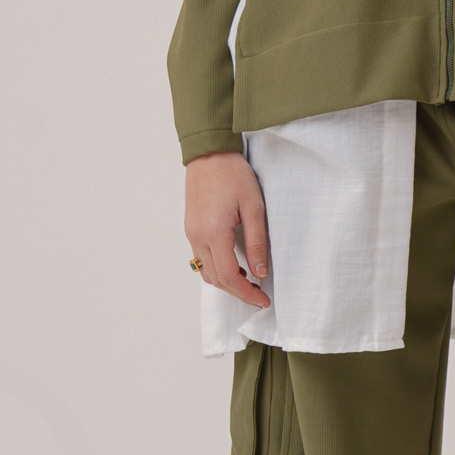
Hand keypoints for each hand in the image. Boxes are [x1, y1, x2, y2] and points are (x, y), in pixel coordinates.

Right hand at [184, 150, 270, 305]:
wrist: (209, 153)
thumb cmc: (233, 175)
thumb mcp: (254, 207)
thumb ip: (256, 242)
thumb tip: (260, 272)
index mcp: (214, 233)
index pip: (228, 277)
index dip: (246, 293)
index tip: (262, 300)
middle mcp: (198, 237)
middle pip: (215, 279)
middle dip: (237, 292)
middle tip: (259, 296)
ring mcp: (191, 233)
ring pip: (205, 271)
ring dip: (225, 283)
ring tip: (248, 283)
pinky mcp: (191, 228)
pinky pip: (200, 258)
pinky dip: (216, 269)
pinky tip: (232, 267)